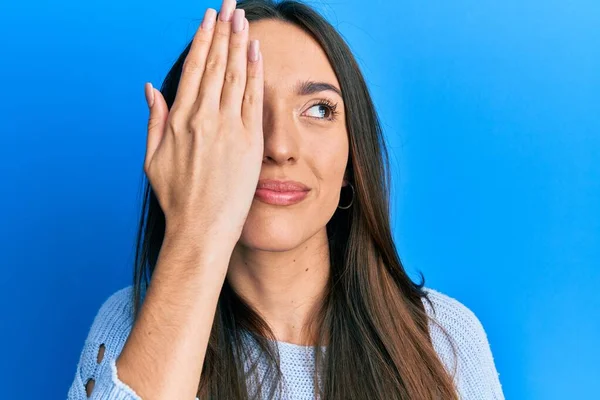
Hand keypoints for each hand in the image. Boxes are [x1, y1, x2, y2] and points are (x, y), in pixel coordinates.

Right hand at [143, 0, 262, 247]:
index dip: (202, 40)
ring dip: (239, 43)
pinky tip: (256, 50)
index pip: (194, 68)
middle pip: (216, 63)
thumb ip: (154, 119)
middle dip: (223, 31)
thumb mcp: (153, 158)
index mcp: (179, 119)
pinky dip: (255, 71)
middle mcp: (204, 117)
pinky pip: (253, 98)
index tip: (208, 19)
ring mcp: (228, 128)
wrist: (200, 229)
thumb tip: (150, 87)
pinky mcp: (249, 141)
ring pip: (235, 74)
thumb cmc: (177, 198)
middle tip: (229, 6)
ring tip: (242, 18)